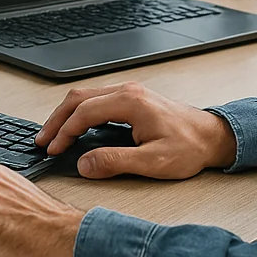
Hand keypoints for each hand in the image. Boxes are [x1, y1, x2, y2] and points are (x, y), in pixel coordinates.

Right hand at [36, 81, 237, 179]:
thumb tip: (84, 164)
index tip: (53, 149)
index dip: (64, 132)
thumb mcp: (153, 161)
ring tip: (53, 134)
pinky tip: (75, 126)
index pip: (83, 113)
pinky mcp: (132, 99)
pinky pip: (96, 99)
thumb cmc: (189, 148)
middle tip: (43, 140)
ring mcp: (129, 92)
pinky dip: (79, 112)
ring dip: (66, 114)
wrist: (213, 137)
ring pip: (85, 96)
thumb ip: (115, 162)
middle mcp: (127, 92)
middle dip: (57, 120)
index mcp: (129, 103)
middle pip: (78, 98)